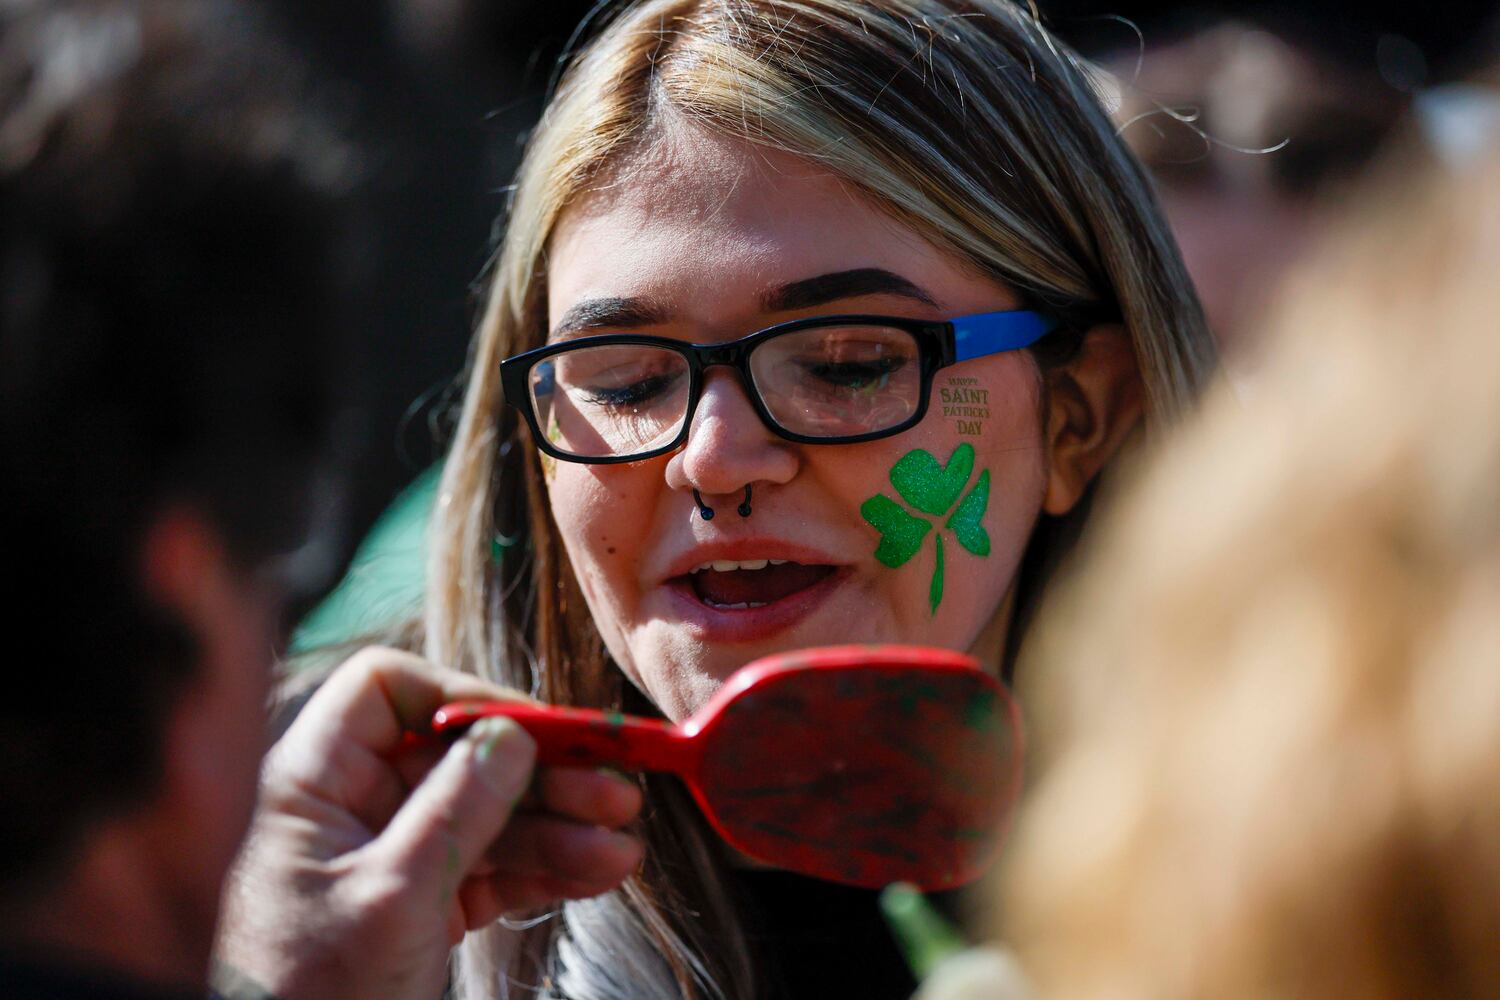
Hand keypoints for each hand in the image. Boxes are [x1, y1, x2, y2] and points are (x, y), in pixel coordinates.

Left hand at [214, 648, 641, 999]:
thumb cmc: (309, 994)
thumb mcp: (392, 897)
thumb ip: (455, 810)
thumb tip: (512, 736)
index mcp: (318, 781)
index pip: (388, 690)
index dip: (462, 697)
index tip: (530, 733)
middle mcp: (355, 805)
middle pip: (460, 753)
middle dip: (542, 774)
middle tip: (612, 793)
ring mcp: (390, 853)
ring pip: (488, 813)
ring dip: (559, 827)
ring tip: (620, 850)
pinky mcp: (419, 901)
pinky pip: (491, 865)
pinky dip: (543, 869)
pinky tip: (594, 874)